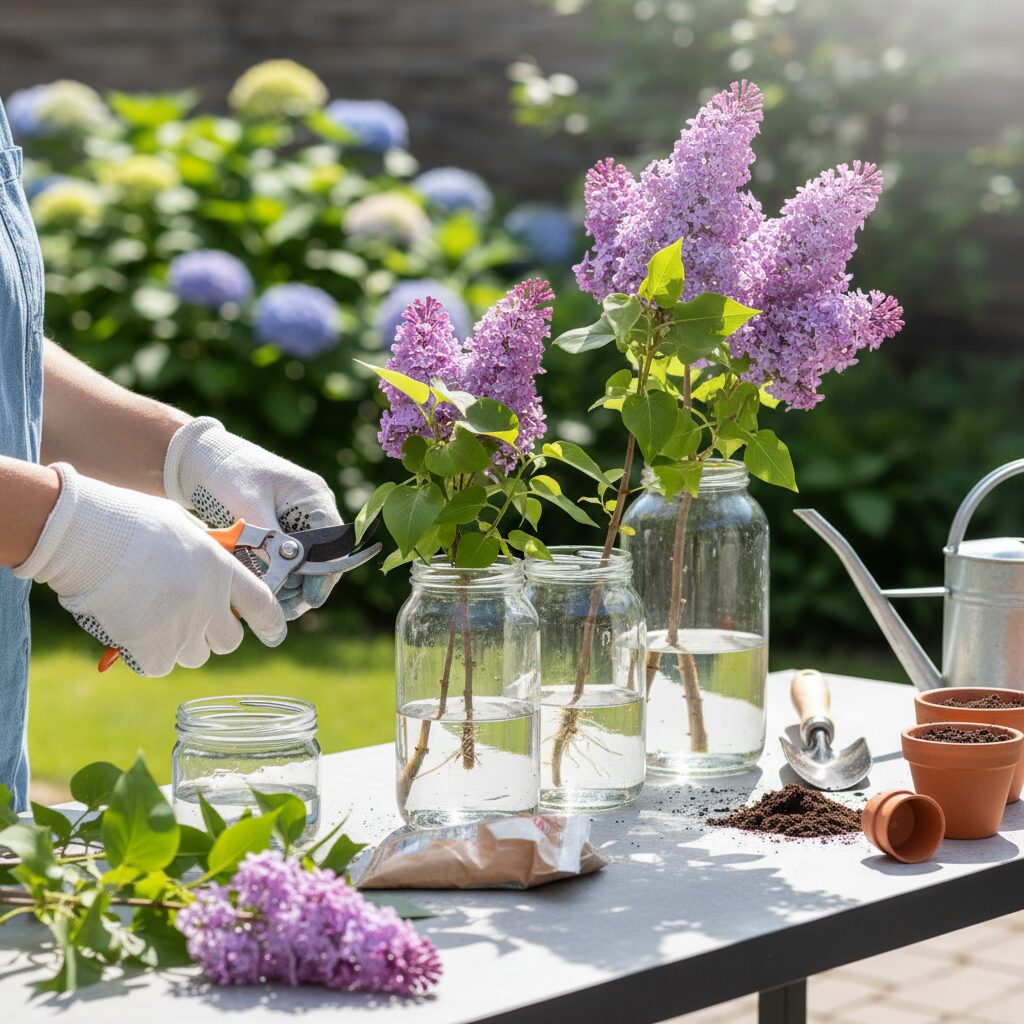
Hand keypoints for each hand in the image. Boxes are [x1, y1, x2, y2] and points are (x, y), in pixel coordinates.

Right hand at [14, 465, 285, 675]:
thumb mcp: (183, 530)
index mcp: (221, 568)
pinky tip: (129, 629)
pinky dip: (146, 656)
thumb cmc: (128, 523)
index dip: (271, 623)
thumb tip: (216, 578)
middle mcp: (209, 602)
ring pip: (193, 656)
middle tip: (187, 620)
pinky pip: (159, 666)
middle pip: (228, 641)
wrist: (84, 534)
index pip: (263, 605)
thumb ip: (206, 558)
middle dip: (213, 635)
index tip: (274, 634)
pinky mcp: (151, 648)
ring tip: (150, 616)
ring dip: (177, 645)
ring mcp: (181, 628)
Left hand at [164, 418, 344, 619]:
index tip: (311, 597)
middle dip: (306, 586)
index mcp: (313, 497)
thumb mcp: (248, 504)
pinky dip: (277, 577)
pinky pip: (286, 561)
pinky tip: (263, 591)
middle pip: (323, 558)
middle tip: (285, 609)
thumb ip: (268, 539)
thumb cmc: (226, 471)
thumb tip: (280, 576)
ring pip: (305, 564)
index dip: (326, 572)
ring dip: (291, 586)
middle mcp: (311, 510)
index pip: (334, 542)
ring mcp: (296, 522)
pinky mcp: (278, 531)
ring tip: (271, 604)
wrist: (200, 458)